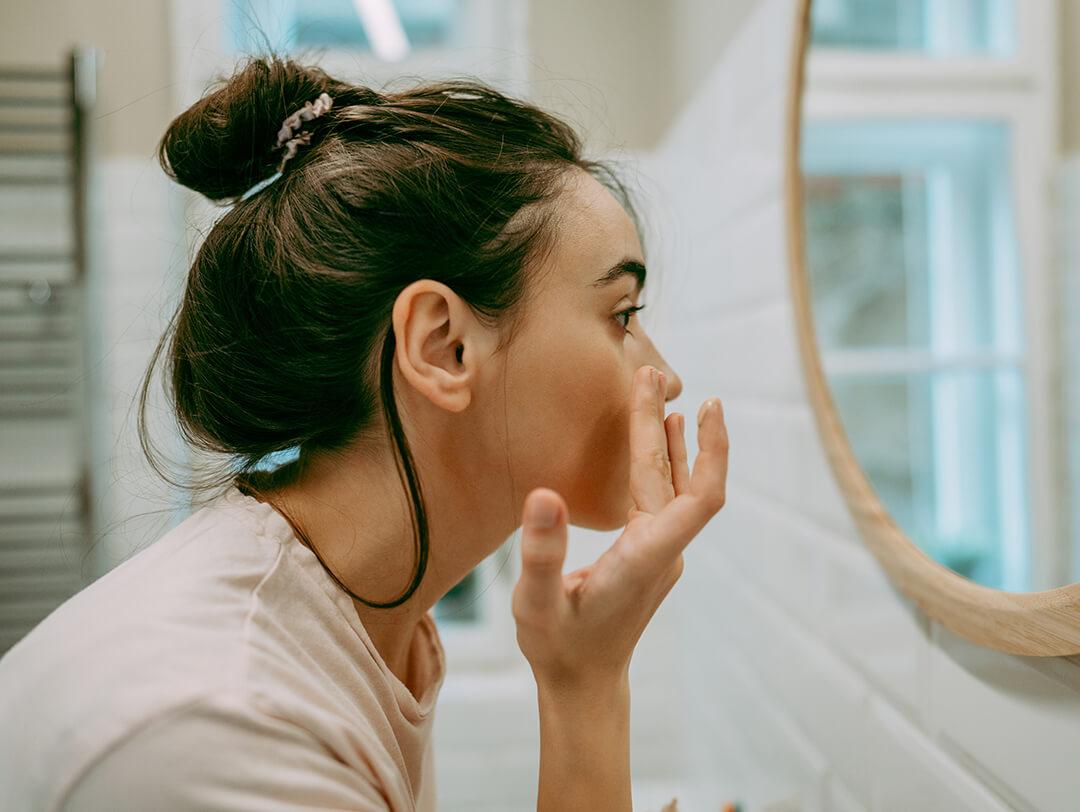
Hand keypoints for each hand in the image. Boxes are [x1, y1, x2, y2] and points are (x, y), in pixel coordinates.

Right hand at [512, 364, 728, 691]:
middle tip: (649, 373)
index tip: (706, 406)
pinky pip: (664, 497)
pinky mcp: (650, 553)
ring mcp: (660, 552)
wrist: (583, 684)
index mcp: (646, 558)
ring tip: (660, 393)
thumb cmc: (559, 648)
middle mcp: (663, 551)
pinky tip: (660, 438)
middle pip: (678, 479)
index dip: (709, 452)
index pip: (699, 499)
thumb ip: (542, 552)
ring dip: (669, 440)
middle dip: (665, 424)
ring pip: (673, 486)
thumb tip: (544, 494)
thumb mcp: (536, 603)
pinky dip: (662, 462)